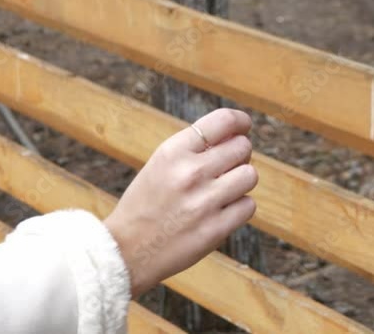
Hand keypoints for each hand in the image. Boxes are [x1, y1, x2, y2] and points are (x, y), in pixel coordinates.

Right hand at [104, 108, 258, 297]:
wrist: (124, 252)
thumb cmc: (146, 204)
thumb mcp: (160, 165)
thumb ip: (195, 148)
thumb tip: (237, 132)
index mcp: (173, 152)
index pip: (223, 121)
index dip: (240, 122)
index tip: (243, 127)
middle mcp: (190, 173)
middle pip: (242, 148)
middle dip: (239, 155)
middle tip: (226, 167)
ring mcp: (204, 202)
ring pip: (250, 175)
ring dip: (241, 181)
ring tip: (224, 189)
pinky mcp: (215, 229)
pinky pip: (248, 205)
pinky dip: (239, 208)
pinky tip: (221, 211)